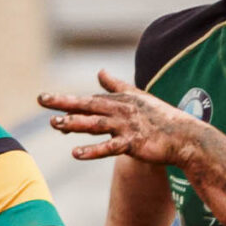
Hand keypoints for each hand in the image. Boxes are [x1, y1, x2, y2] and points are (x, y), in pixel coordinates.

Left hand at [39, 72, 195, 164]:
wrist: (184, 137)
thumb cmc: (160, 118)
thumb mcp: (137, 97)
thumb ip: (116, 86)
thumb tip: (100, 72)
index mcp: (119, 102)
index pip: (88, 101)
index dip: (67, 101)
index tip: (45, 99)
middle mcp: (120, 111)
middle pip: (87, 106)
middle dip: (64, 103)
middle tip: (42, 99)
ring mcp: (126, 127)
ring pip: (96, 124)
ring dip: (75, 123)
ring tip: (55, 124)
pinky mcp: (133, 143)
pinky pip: (109, 148)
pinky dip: (93, 150)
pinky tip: (75, 153)